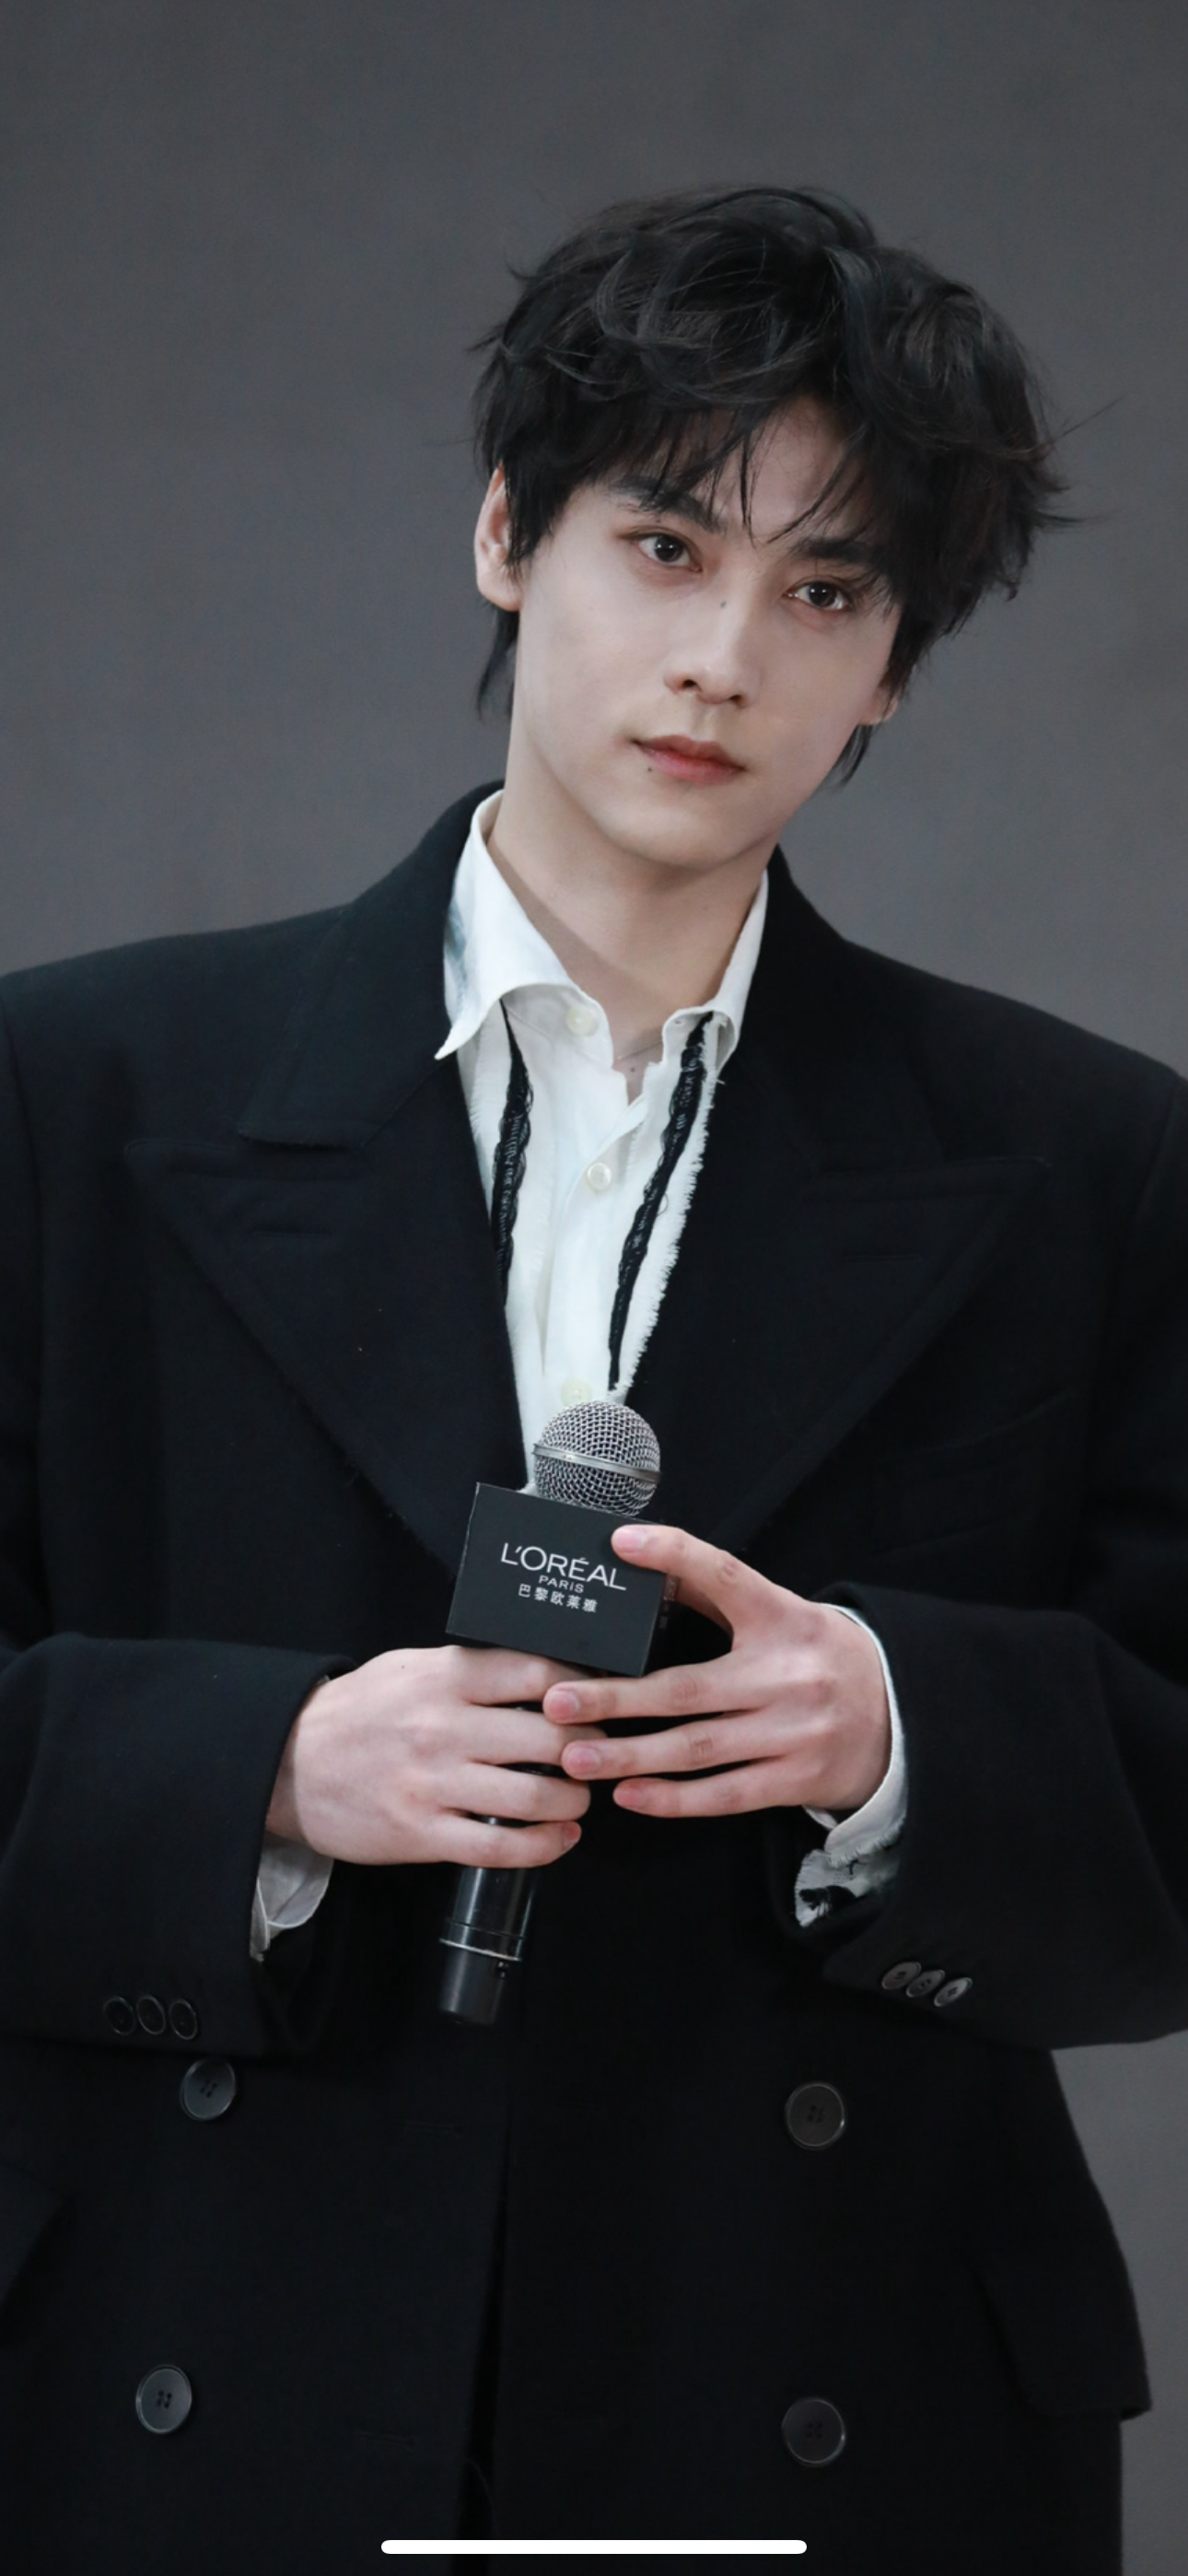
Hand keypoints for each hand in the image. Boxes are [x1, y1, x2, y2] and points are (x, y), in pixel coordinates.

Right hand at [265, 1646, 604, 1869]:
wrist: (286, 1764)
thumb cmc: (356, 1713)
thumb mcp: (409, 1668)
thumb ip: (470, 1670)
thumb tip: (544, 1675)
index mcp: (444, 1678)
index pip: (539, 1674)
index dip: (582, 1690)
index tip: (597, 1701)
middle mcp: (442, 1727)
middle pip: (550, 1738)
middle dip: (589, 1750)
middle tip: (598, 1754)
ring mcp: (432, 1784)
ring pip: (534, 1797)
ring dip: (573, 1800)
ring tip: (579, 1797)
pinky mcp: (420, 1834)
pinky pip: (500, 1848)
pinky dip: (543, 1846)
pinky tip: (558, 1837)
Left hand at [541, 1525, 889, 1820]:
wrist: (901, 1718)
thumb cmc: (822, 1659)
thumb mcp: (786, 1614)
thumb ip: (723, 1594)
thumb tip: (647, 1560)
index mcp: (784, 1618)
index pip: (727, 1576)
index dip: (676, 1555)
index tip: (623, 1542)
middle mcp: (788, 1675)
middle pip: (689, 1688)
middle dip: (617, 1698)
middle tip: (557, 1701)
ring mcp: (793, 1732)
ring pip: (698, 1748)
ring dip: (630, 1754)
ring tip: (575, 1756)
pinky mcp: (794, 1778)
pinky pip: (724, 1794)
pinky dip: (673, 1797)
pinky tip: (629, 1793)